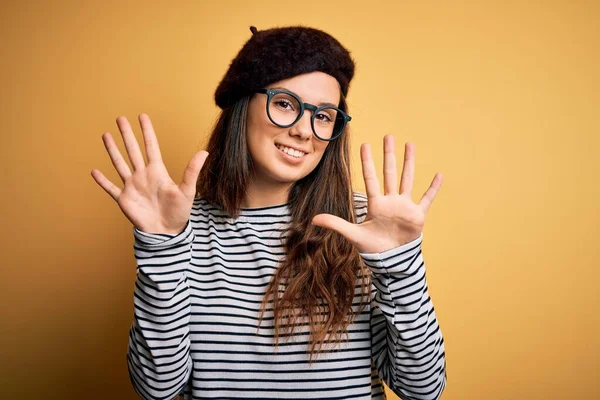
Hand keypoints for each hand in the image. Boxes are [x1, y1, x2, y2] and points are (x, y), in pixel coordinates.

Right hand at [91, 114, 207, 233]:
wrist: (167, 232)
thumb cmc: (179, 212)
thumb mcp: (187, 190)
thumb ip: (192, 171)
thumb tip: (204, 152)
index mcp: (157, 171)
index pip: (151, 146)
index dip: (147, 131)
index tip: (142, 116)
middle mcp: (143, 175)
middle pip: (132, 150)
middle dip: (126, 134)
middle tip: (120, 118)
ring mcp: (132, 186)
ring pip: (120, 164)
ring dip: (112, 150)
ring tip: (106, 135)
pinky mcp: (124, 199)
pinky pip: (111, 188)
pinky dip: (102, 181)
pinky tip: (94, 172)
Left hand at [312, 135, 442, 253]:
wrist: (390, 260)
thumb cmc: (372, 247)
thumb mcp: (353, 234)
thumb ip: (335, 224)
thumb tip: (313, 220)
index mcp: (376, 204)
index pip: (370, 178)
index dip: (367, 162)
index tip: (365, 145)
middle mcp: (390, 201)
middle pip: (390, 173)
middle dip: (388, 155)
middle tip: (388, 136)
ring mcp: (404, 206)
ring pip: (407, 179)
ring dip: (409, 162)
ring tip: (410, 145)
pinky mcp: (417, 215)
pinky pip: (426, 199)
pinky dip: (433, 188)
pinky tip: (439, 175)